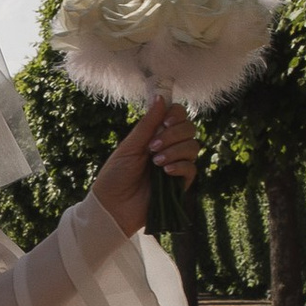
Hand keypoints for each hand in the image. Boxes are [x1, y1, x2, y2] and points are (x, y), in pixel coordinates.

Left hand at [91, 93, 197, 235]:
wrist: (113, 207)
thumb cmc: (115, 176)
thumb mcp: (129, 147)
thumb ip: (148, 124)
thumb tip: (160, 97)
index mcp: (155, 135)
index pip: (177, 116)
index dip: (175, 115)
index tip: (165, 122)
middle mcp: (169, 147)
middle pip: (189, 128)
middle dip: (174, 134)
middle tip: (153, 147)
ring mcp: (176, 165)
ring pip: (193, 147)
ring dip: (175, 150)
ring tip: (156, 162)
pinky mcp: (180, 184)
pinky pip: (191, 169)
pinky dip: (180, 166)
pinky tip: (165, 172)